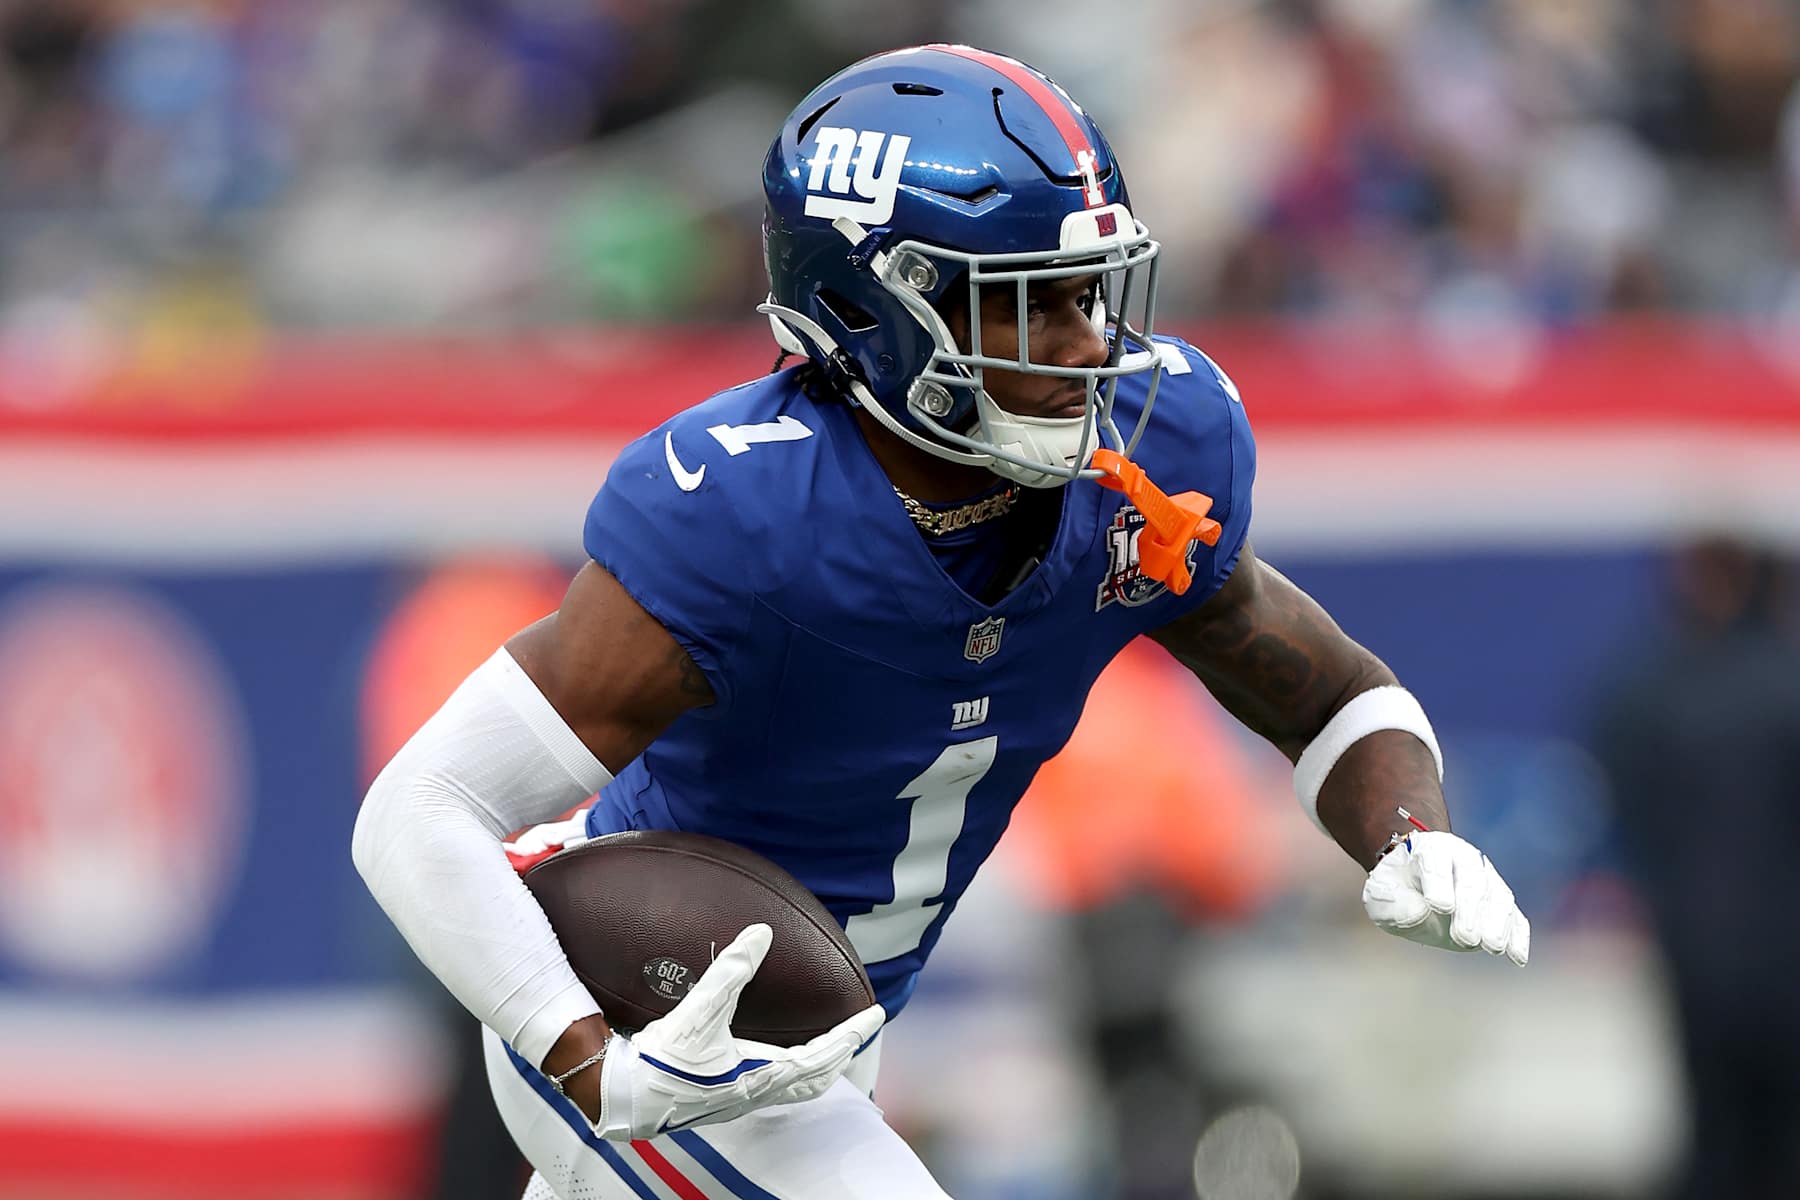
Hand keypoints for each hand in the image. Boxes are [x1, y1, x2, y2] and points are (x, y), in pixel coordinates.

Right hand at [594, 923, 884, 1139]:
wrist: (624, 1098)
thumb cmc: (661, 1060)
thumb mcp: (698, 1010)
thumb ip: (731, 971)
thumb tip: (761, 933)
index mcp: (761, 1076)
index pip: (823, 1055)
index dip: (852, 1034)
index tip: (876, 1016)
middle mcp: (757, 1093)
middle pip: (817, 1079)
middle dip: (842, 1055)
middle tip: (859, 1032)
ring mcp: (740, 1100)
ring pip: (796, 1088)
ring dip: (818, 1067)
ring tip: (828, 1047)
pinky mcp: (722, 1099)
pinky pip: (773, 1088)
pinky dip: (791, 1072)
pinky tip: (777, 1058)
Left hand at [1361, 831, 1529, 964]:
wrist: (1413, 880)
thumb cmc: (1396, 888)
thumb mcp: (1381, 893)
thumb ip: (1395, 903)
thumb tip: (1424, 913)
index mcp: (1431, 849)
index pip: (1437, 862)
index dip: (1440, 883)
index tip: (1440, 906)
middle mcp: (1465, 860)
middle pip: (1473, 881)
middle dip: (1471, 911)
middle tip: (1465, 938)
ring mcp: (1487, 880)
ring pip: (1499, 898)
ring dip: (1497, 924)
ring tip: (1492, 947)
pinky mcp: (1499, 904)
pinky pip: (1515, 917)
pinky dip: (1518, 936)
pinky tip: (1517, 957)